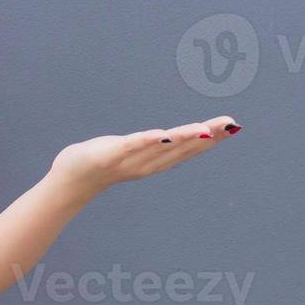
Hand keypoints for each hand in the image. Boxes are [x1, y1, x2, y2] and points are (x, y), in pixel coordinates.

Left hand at [50, 116, 241, 196]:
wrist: (71, 180)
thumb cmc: (103, 162)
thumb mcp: (134, 152)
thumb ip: (154, 147)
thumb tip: (172, 137)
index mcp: (155, 162)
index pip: (188, 149)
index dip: (212, 139)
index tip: (234, 127)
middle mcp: (147, 163)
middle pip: (182, 148)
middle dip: (208, 136)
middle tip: (231, 124)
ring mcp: (129, 160)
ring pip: (162, 147)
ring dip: (184, 138)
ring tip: (205, 128)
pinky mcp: (110, 155)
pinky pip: (131, 146)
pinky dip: (147, 141)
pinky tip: (162, 135)